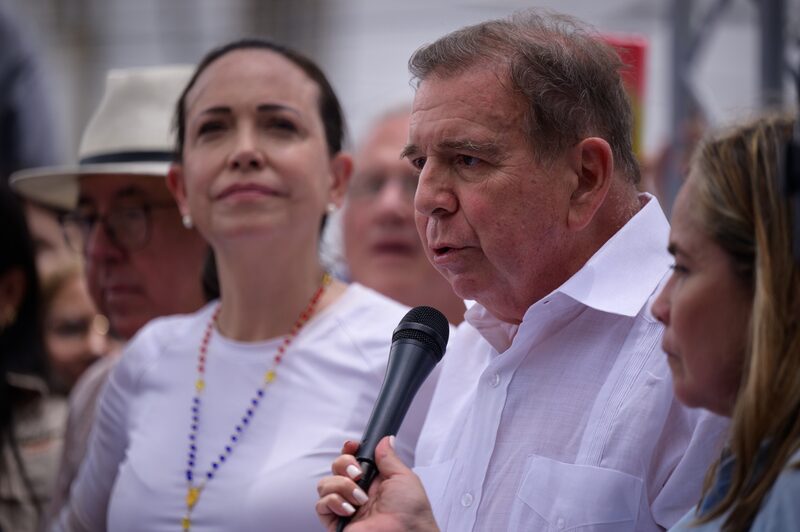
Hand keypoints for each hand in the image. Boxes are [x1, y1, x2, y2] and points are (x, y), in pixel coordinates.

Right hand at [316, 436, 438, 531]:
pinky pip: (321, 505)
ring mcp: (346, 507)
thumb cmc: (411, 513)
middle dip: (344, 464)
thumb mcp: (403, 478)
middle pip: (335, 467)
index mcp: (373, 480)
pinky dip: (334, 502)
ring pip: (325, 484)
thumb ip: (389, 457)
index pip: (352, 459)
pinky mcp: (336, 523)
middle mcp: (357, 492)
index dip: (349, 450)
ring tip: (359, 499)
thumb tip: (384, 440)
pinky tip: (350, 510)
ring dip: (342, 486)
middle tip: (357, 474)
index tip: (352, 446)